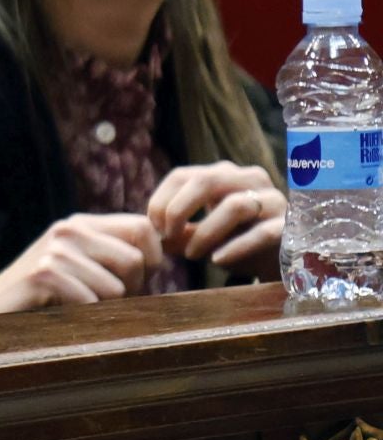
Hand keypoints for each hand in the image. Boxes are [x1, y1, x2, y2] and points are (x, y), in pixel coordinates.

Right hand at [0, 213, 163, 318]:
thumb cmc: (43, 299)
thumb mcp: (81, 268)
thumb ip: (115, 255)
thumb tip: (173, 249)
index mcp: (81, 224)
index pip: (143, 226)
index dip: (155, 257)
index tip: (141, 281)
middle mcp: (68, 229)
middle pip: (136, 257)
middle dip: (134, 288)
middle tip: (109, 303)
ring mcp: (54, 250)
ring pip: (117, 286)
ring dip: (106, 308)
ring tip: (80, 310)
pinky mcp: (43, 274)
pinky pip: (93, 302)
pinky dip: (84, 317)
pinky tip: (63, 315)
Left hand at [148, 161, 284, 277]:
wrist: (280, 264)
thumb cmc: (235, 243)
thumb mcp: (201, 234)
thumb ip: (176, 231)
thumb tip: (150, 234)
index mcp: (224, 175)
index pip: (184, 175)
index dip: (162, 199)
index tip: (152, 226)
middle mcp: (250, 179)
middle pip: (207, 180)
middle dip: (179, 209)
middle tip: (167, 236)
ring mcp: (273, 200)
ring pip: (235, 205)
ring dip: (205, 232)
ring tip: (192, 254)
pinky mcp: (289, 226)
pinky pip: (261, 233)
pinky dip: (235, 247)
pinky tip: (217, 261)